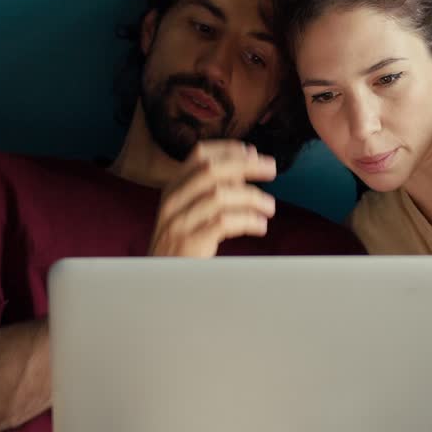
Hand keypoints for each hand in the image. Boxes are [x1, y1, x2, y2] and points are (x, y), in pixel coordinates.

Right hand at [149, 141, 276, 256]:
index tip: (252, 152)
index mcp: (173, 187)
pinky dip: (247, 220)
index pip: (199, 155)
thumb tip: (243, 172)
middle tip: (271, 169)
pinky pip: (223, 223)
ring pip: (219, 196)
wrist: (160, 282)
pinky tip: (260, 226)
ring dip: (251, 197)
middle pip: (211, 170)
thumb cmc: (180, 246)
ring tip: (269, 207)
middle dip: (245, 166)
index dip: (228, 149)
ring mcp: (178, 221)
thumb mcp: (188, 212)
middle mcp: (173, 200)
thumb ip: (210, 192)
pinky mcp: (188, 242)